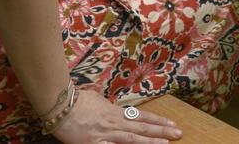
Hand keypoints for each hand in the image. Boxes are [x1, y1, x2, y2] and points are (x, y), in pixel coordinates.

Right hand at [53, 89, 180, 143]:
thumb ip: (108, 105)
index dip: (158, 120)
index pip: (142, 117)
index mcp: (116, 112)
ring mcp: (105, 134)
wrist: (60, 105)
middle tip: (178, 134)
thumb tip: (113, 106)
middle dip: (161, 131)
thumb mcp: (97, 99)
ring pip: (132, 139)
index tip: (172, 123)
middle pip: (142, 127)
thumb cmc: (77, 100)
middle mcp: (114, 123)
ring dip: (150, 142)